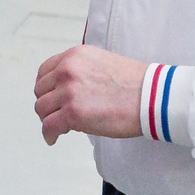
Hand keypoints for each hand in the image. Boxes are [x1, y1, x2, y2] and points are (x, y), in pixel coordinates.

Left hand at [31, 46, 146, 143]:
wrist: (153, 96)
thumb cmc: (136, 83)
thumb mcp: (101, 63)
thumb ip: (80, 71)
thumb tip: (67, 89)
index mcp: (75, 56)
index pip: (45, 71)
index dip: (47, 87)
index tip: (52, 98)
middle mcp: (67, 70)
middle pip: (41, 92)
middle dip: (49, 104)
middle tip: (59, 114)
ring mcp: (68, 92)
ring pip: (42, 109)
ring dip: (49, 119)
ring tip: (61, 126)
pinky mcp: (72, 113)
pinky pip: (48, 126)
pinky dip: (49, 134)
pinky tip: (53, 138)